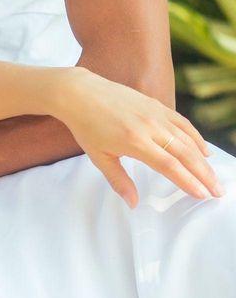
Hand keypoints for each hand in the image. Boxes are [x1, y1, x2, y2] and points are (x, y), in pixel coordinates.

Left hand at [56, 67, 222, 207]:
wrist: (80, 94)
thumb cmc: (86, 126)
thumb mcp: (98, 157)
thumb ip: (118, 180)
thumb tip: (133, 203)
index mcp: (134, 141)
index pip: (168, 166)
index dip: (187, 181)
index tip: (201, 195)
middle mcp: (150, 126)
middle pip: (185, 154)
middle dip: (203, 175)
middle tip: (216, 192)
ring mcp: (156, 114)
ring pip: (187, 139)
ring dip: (203, 160)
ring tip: (212, 177)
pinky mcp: (157, 105)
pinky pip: (182, 123)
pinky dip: (196, 138)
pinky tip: (203, 152)